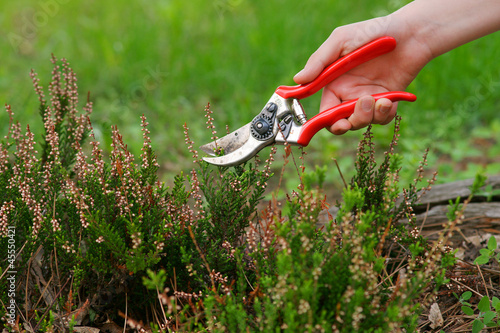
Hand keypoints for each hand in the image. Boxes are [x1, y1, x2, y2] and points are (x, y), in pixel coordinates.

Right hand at [293, 17, 431, 134]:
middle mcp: (349, 94)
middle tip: (350, 119)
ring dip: (367, 116)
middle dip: (345, 124)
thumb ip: (319, 62)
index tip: (329, 123)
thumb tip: (298, 80)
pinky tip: (389, 100)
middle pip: (340, 122)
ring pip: (361, 122)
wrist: (410, 33)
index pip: (324, 110)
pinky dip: (384, 114)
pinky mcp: (388, 101)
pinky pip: (382, 119)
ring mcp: (368, 98)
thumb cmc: (372, 32)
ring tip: (377, 99)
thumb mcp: (340, 41)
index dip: (323, 121)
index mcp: (334, 83)